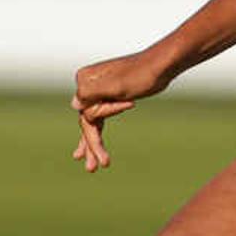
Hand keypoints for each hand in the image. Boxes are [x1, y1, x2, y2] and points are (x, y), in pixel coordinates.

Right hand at [69, 49, 171, 171]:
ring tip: (93, 168)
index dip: (104, 116)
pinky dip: (99, 134)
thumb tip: (74, 105)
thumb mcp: (117, 85)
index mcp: (84, 80)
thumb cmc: (141, 74)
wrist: (161, 66)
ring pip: (93, 123)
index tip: (131, 103)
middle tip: (92, 169)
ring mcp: (98, 93)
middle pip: (87, 121)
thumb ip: (93, 93)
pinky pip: (100, 119)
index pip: (86, 111)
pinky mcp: (109, 98)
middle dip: (91, 145)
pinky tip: (98, 150)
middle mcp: (87, 86)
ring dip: (93, 145)